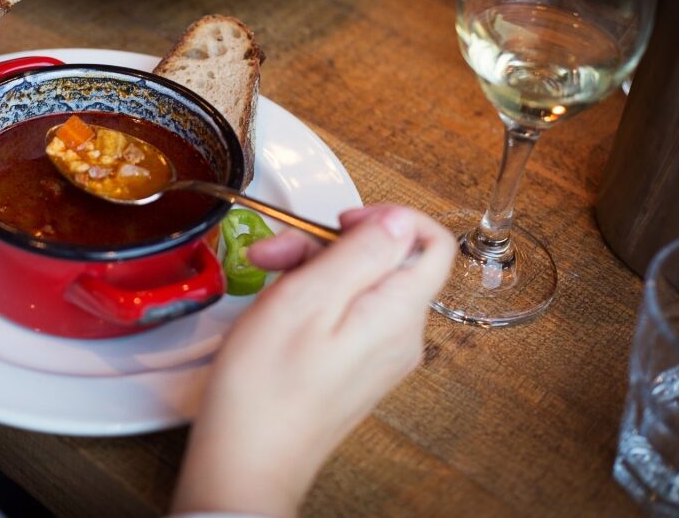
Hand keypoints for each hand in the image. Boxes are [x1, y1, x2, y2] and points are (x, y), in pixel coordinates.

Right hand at [172, 205, 454, 517]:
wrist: (247, 462)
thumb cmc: (265, 389)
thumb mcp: (306, 299)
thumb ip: (360, 253)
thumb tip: (400, 220)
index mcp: (397, 314)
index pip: (432, 243)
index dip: (387, 218)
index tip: (340, 220)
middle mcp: (400, 336)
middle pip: (387, 261)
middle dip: (330, 243)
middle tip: (278, 251)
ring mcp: (379, 355)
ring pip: (360, 285)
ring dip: (313, 268)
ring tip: (265, 275)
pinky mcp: (355, 368)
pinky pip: (347, 314)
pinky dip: (313, 298)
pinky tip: (276, 307)